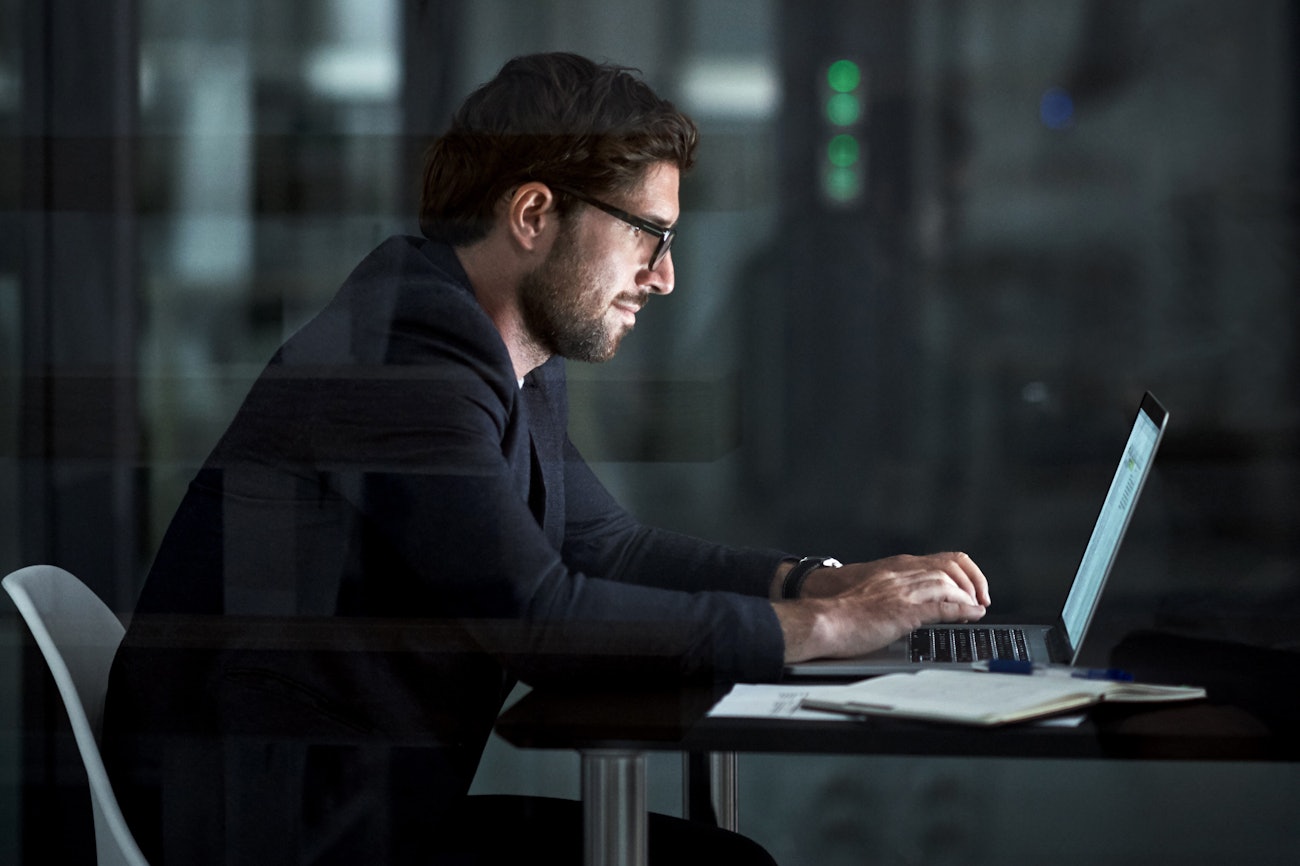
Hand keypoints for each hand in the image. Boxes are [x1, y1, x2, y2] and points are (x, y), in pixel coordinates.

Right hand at [774, 552, 989, 663]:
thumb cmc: (841, 613)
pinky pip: (942, 607)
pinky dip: (962, 610)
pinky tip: (972, 615)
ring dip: (969, 597)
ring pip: (949, 584)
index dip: (963, 572)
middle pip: (950, 568)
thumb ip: (894, 593)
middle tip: (980, 599)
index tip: (971, 588)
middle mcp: (902, 574)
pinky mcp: (903, 611)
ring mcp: (903, 592)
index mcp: (895, 569)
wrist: (823, 620)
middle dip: (972, 582)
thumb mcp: (872, 593)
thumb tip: (914, 606)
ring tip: (977, 609)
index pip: (941, 560)